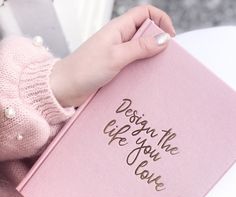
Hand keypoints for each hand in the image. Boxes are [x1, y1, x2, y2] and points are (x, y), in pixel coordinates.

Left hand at [50, 5, 175, 107]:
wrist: (65, 88)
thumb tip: (163, 39)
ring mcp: (116, 54)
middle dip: (157, 41)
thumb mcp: (116, 56)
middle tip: (165, 58)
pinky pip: (132, 65)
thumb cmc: (85, 69)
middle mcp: (118, 39)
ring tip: (157, 70)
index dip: (160, 20)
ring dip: (149, 58)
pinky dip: (140, 70)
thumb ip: (140, 48)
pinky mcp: (114, 68)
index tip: (170, 37)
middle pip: (144, 32)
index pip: (144, 13)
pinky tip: (145, 79)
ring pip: (139, 51)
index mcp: (118, 28)